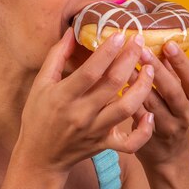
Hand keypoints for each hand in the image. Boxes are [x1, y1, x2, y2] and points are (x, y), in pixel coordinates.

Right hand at [15, 28, 155, 173]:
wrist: (40, 157)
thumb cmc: (38, 116)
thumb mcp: (40, 84)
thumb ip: (56, 57)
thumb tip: (72, 32)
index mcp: (63, 97)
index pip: (90, 71)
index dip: (107, 52)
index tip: (120, 34)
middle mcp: (81, 114)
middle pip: (112, 84)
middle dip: (129, 60)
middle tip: (139, 41)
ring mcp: (95, 131)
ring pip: (126, 109)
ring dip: (142, 87)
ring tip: (150, 69)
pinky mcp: (104, 145)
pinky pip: (130, 142)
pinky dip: (143, 131)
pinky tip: (150, 114)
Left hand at [128, 40, 188, 167]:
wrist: (169, 157)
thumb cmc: (171, 115)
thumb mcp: (178, 95)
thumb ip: (170, 73)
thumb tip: (160, 40)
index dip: (182, 62)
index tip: (169, 44)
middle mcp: (185, 114)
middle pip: (173, 91)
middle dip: (157, 70)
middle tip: (142, 51)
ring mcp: (168, 128)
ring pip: (153, 105)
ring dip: (138, 84)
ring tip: (126, 66)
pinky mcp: (149, 139)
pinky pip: (138, 119)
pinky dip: (129, 103)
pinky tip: (120, 90)